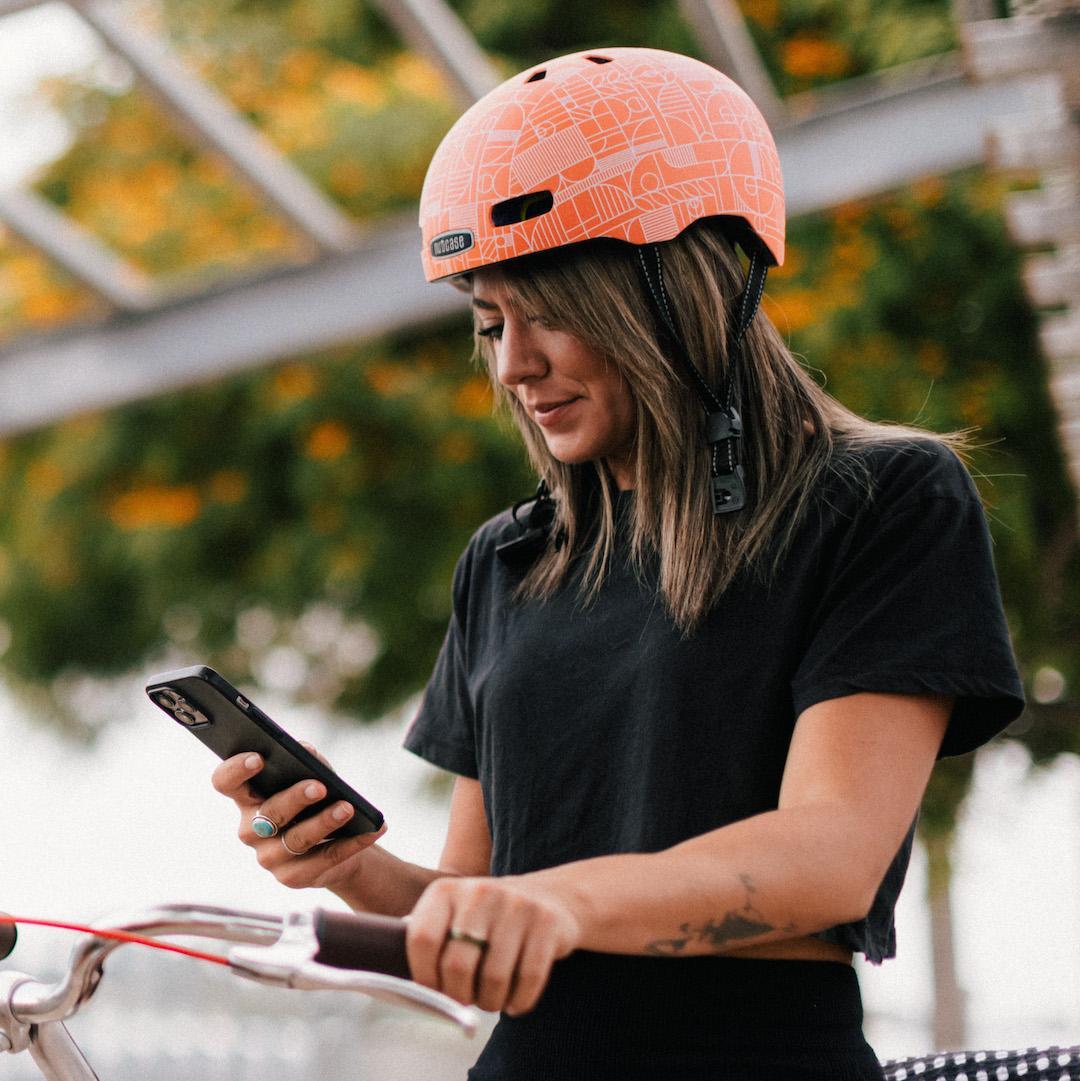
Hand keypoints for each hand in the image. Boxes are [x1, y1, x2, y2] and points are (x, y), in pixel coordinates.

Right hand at [211, 750, 385, 890]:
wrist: (338, 840)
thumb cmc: (318, 798)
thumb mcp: (314, 774)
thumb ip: (307, 760)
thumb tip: (306, 752)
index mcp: (248, 797)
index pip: (225, 782)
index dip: (236, 770)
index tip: (259, 757)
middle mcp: (250, 829)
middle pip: (267, 813)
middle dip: (294, 799)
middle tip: (319, 786)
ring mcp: (269, 857)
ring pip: (295, 840)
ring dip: (324, 823)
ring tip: (348, 808)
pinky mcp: (293, 878)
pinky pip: (325, 859)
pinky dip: (353, 842)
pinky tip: (374, 828)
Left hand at [406, 875, 580, 1014]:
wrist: (549, 896)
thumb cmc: (488, 920)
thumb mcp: (454, 915)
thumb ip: (432, 944)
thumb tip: (412, 992)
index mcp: (445, 891)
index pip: (422, 939)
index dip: (424, 976)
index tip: (434, 990)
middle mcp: (479, 891)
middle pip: (457, 966)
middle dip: (459, 997)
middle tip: (467, 998)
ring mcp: (515, 905)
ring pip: (494, 980)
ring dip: (490, 1002)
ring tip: (491, 998)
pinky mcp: (546, 922)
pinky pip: (529, 980)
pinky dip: (519, 1001)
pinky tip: (514, 999)